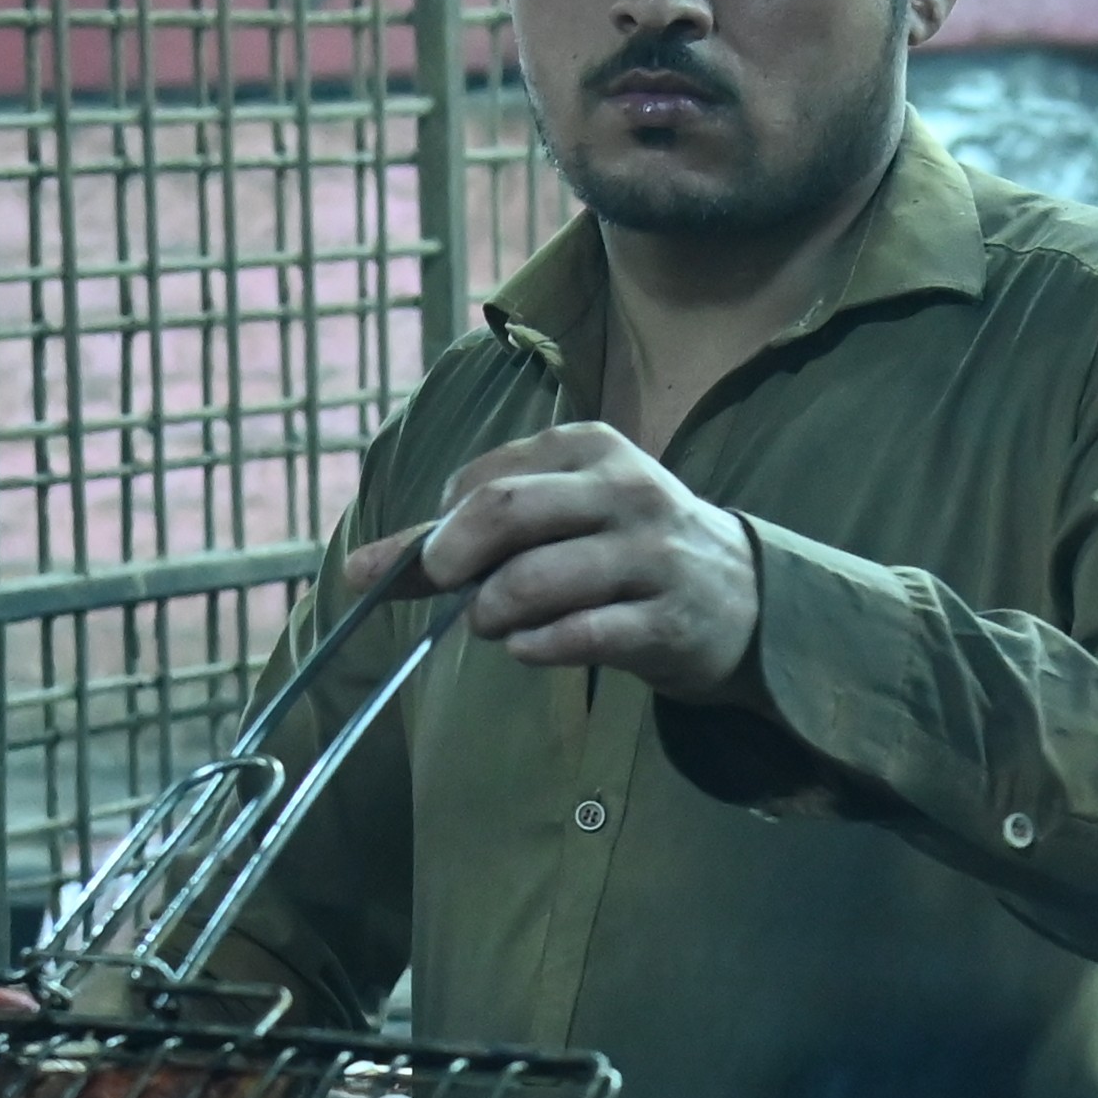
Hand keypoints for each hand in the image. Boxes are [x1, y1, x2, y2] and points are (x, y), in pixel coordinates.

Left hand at [363, 423, 764, 701]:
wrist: (740, 597)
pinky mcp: (666, 620)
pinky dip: (535, 649)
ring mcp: (650, 555)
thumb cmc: (625, 550)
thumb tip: (357, 570)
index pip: (482, 480)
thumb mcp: (558, 517)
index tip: (448, 561)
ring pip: (534, 581)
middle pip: (503, 513)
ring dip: (492, 615)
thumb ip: (459, 540)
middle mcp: (623, 489)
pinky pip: (578, 636)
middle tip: (454, 592)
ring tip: (498, 626)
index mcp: (589, 448)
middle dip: (452, 561)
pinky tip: (533, 648)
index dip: (441, 529)